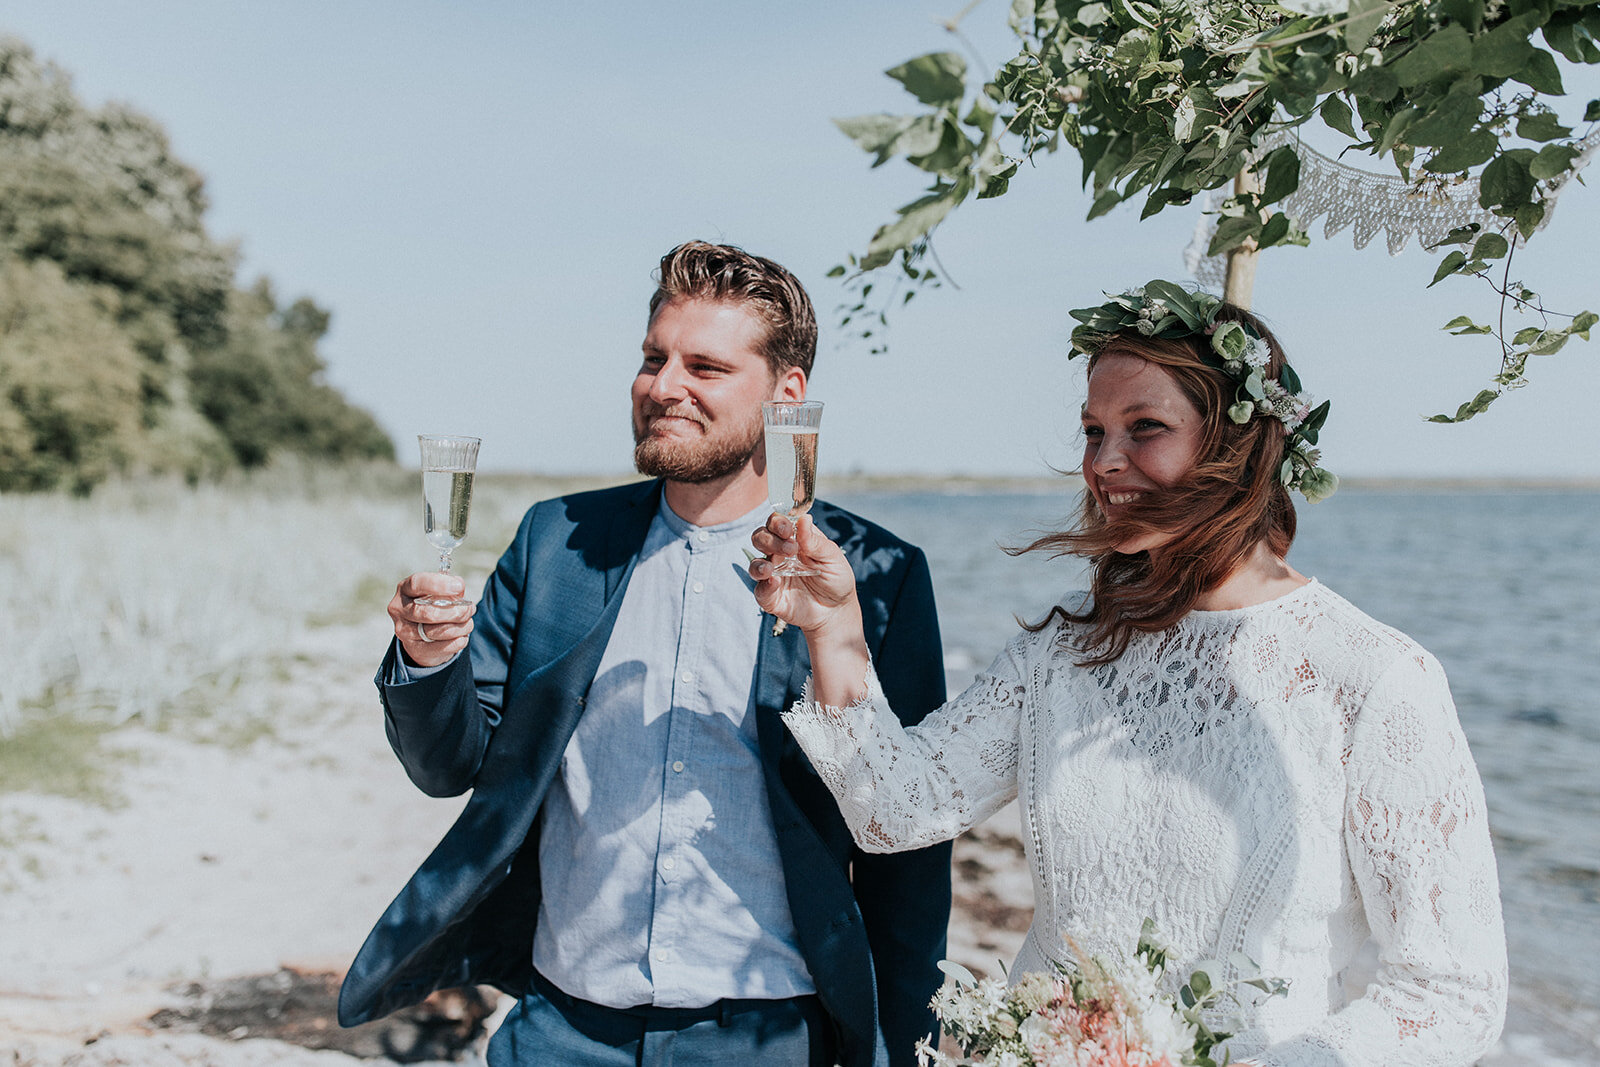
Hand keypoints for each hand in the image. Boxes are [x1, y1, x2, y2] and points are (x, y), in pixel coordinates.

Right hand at [389, 573, 475, 667]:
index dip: (439, 584)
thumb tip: (459, 584)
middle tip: (470, 609)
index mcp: (405, 589)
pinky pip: (440, 648)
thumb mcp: (439, 591)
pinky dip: (456, 642)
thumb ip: (450, 586)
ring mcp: (404, 631)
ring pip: (435, 632)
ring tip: (468, 623)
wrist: (422, 632)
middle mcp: (400, 610)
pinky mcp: (414, 649)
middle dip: (455, 612)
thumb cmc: (433, 604)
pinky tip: (463, 636)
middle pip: (429, 613)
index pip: (417, 583)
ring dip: (459, 627)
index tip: (459, 587)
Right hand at [748, 513, 856, 634]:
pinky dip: (764, 585)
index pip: (776, 523)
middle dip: (770, 540)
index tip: (788, 530)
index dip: (778, 523)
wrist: (837, 610)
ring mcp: (774, 575)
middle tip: (790, 549)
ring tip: (772, 568)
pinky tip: (775, 582)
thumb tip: (804, 519)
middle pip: (760, 538)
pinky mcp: (772, 597)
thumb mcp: (832, 557)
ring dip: (760, 563)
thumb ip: (815, 541)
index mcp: (794, 540)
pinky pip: (760, 590)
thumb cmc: (836, 578)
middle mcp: (779, 555)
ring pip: (754, 563)